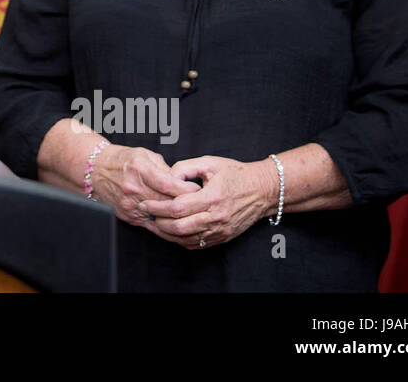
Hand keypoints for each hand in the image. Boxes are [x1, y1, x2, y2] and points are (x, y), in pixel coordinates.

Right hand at [90, 145, 201, 233]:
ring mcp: (129, 204)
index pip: (169, 185)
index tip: (198, 190)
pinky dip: (165, 224)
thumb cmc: (122, 160)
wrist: (97, 170)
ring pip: (160, 217)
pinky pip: (151, 224)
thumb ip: (165, 169)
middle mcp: (133, 188)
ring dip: (177, 217)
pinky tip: (175, 222)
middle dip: (185, 204)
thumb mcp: (145, 155)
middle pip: (167, 203)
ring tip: (190, 214)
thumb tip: (184, 182)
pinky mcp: (128, 215)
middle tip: (199, 204)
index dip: (187, 189)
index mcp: (139, 169)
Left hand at [138, 155, 276, 249]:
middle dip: (157, 221)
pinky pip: (196, 244)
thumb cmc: (235, 173)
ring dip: (166, 233)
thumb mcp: (209, 163)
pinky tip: (170, 231)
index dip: (157, 207)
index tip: (145, 202)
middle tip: (145, 213)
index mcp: (212, 197)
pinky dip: (180, 240)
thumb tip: (166, 177)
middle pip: (179, 227)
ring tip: (152, 223)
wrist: (263, 190)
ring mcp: (220, 230)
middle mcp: (216, 217)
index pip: (177, 208)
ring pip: (186, 239)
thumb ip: (185, 168)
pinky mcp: (223, 238)